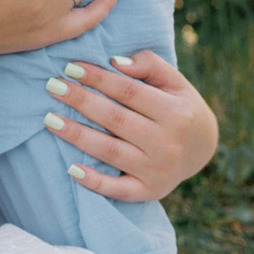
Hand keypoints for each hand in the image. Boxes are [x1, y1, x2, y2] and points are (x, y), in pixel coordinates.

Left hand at [39, 48, 218, 201]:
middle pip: (116, 120)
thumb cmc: (181, 108)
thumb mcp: (175, 82)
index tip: (71, 67)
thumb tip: (115, 63)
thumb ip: (150, 65)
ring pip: (111, 152)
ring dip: (78, 135)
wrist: (203, 149)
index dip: (98, 78)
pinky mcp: (149, 191)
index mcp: (176, 113)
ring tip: (50, 119)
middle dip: (81, 102)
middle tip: (52, 86)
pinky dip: (95, 182)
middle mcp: (167, 143)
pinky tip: (71, 169)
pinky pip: (118, 190)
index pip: (129, 92)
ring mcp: (157, 170)